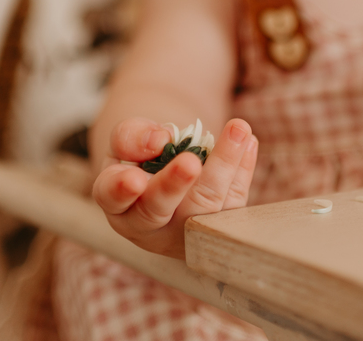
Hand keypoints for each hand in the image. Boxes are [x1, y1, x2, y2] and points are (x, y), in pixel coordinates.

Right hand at [92, 117, 257, 258]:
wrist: (168, 176)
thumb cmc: (141, 160)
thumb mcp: (127, 142)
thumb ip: (132, 136)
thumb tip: (160, 139)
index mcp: (117, 203)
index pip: (113, 196)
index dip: (122, 189)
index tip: (134, 178)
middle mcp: (147, 226)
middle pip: (159, 207)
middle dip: (175, 183)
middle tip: (191, 162)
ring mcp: (184, 233)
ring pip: (205, 206)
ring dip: (223, 166)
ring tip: (238, 131)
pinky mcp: (216, 229)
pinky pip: (233, 202)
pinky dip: (243, 169)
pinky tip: (249, 142)